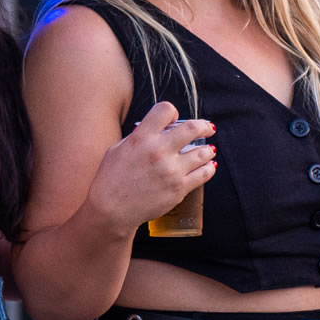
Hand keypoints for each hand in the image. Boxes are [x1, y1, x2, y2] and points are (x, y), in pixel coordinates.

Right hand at [85, 101, 215, 234]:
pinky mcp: (179, 188)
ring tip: (209, 149)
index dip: (172, 112)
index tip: (175, 120)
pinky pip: (203, 174)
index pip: (165, 110)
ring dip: (208, 149)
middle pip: (192, 128)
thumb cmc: (110, 179)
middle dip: (204, 126)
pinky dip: (208, 168)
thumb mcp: (116, 150)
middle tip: (208, 128)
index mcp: (141, 138)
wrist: (112, 209)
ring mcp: (171, 170)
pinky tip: (208, 166)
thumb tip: (155, 131)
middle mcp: (158, 151)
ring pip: (203, 152)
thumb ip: (136, 137)